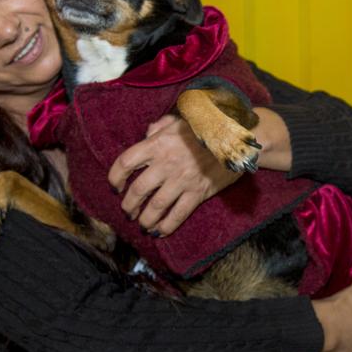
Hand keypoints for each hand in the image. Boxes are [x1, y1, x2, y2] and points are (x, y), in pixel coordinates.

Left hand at [108, 114, 240, 235]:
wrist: (236, 138)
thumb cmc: (205, 128)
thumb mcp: (179, 120)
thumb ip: (159, 127)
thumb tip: (147, 134)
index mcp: (158, 144)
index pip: (126, 162)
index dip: (115, 177)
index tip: (115, 186)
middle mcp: (166, 164)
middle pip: (137, 190)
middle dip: (128, 205)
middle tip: (127, 211)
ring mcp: (182, 180)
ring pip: (155, 206)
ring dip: (144, 219)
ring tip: (141, 223)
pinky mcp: (198, 193)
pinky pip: (178, 214)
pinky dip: (166, 226)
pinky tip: (159, 231)